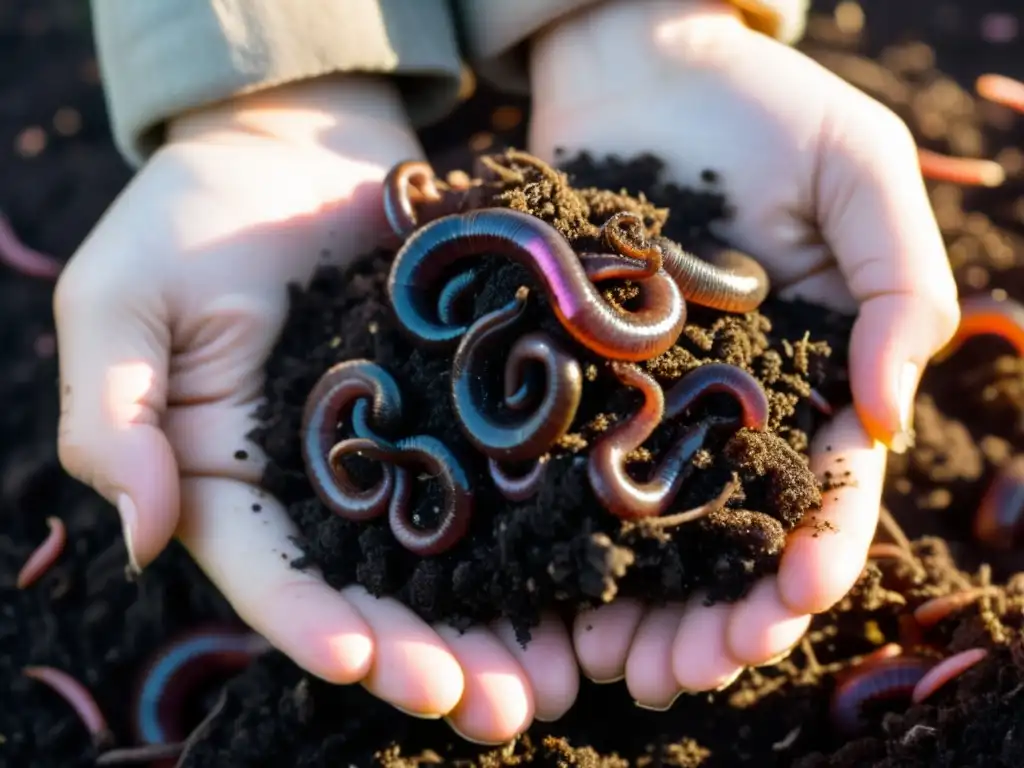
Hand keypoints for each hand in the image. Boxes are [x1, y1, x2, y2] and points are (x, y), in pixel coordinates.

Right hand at [54, 77, 576, 742]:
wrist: (293, 146)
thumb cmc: (185, 216)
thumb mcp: (119, 302)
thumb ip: (113, 419)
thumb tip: (142, 538)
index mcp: (231, 480)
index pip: (268, 572)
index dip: (311, 623)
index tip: (359, 663)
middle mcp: (324, 485)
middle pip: (375, 589)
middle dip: (429, 653)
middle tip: (495, 710)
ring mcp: (403, 448)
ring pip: (453, 551)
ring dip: (503, 619)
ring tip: (556, 678)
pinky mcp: (464, 404)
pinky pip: (505, 469)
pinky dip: (544, 522)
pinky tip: (590, 568)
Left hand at [526, 0, 958, 703]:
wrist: (636, 66)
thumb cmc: (761, 106)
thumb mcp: (859, 171)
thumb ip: (896, 282)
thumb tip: (890, 412)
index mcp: (806, 378)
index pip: (827, 488)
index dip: (820, 550)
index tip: (795, 595)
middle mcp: (722, 410)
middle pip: (729, 538)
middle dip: (719, 616)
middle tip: (690, 670)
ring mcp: (638, 404)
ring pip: (643, 529)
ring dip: (637, 606)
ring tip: (617, 666)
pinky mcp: (559, 382)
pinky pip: (557, 469)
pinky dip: (553, 536)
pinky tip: (538, 591)